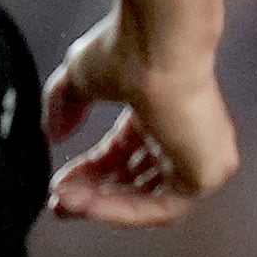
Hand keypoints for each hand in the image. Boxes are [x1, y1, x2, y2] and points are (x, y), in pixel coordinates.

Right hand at [41, 12, 238, 226]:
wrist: (157, 46)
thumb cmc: (132, 48)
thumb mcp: (83, 77)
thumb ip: (66, 104)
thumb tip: (53, 130)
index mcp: (164, 110)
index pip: (125, 154)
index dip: (90, 171)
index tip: (61, 183)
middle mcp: (186, 135)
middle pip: (135, 180)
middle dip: (93, 193)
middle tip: (61, 200)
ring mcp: (199, 157)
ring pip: (146, 198)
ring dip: (101, 204)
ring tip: (67, 202)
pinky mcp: (204, 176)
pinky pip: (159, 209)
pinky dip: (120, 210)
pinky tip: (88, 205)